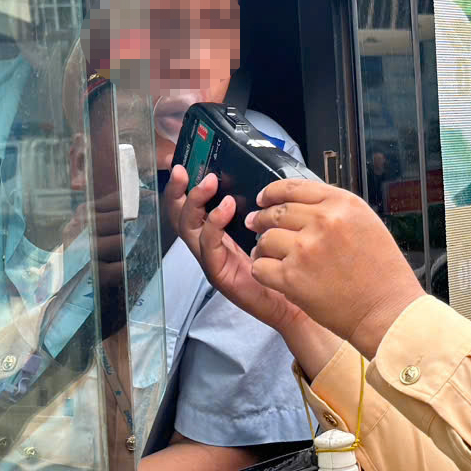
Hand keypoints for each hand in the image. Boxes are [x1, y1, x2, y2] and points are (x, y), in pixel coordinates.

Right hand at [164, 166, 305, 333]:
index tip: (184, 166)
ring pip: (189, 228)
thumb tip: (256, 181)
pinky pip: (208, 246)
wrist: (292, 304)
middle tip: (184, 171)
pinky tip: (225, 208)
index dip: (182, 188)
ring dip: (196, 202)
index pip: (190, 208)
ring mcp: (211, 261)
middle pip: (180, 217)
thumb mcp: (265, 232)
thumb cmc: (281, 268)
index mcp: (217, 236)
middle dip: (178, 192)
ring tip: (210, 183)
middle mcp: (208, 247)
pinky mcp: (219, 274)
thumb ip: (255, 212)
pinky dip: (214, 224)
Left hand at [246, 179, 423, 355]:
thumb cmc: (381, 273)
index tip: (263, 198)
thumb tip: (300, 204)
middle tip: (255, 225)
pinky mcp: (293, 277)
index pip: (294, 187)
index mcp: (342, 204)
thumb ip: (334, 209)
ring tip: (267, 254)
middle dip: (261, 219)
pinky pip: (261, 267)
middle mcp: (323, 221)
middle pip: (275, 212)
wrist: (386, 309)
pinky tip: (271, 273)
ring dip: (263, 248)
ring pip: (265, 239)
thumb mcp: (365, 223)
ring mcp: (305, 249)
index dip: (272, 192)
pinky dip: (262, 270)